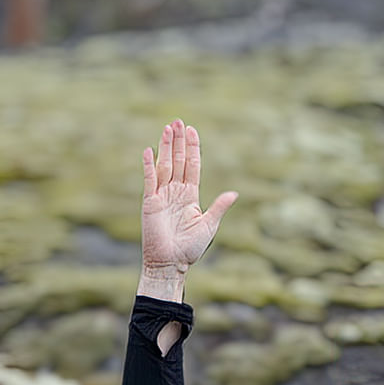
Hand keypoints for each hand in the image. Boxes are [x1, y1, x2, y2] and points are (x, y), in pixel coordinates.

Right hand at [139, 120, 235, 294]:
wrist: (171, 263)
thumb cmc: (190, 248)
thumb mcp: (209, 225)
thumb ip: (219, 207)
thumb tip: (234, 193)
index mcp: (190, 195)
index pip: (192, 165)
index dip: (193, 148)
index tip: (192, 130)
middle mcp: (175, 191)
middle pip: (178, 160)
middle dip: (179, 141)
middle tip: (178, 121)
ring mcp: (162, 195)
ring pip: (165, 165)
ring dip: (166, 147)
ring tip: (167, 128)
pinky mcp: (150, 202)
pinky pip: (149, 180)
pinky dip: (149, 165)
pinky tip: (149, 150)